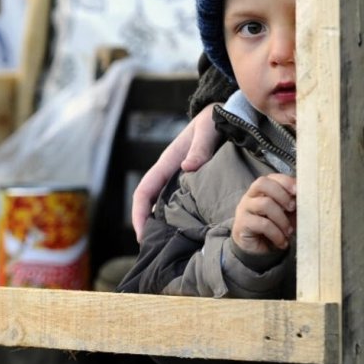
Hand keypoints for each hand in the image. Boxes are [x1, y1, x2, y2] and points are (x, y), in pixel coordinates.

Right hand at [131, 103, 220, 240]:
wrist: (224, 112)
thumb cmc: (214, 120)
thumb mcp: (208, 129)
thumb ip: (200, 147)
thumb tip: (187, 168)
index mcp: (168, 162)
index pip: (144, 190)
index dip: (138, 213)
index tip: (141, 234)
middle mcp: (170, 172)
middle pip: (149, 203)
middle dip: (146, 226)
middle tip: (152, 251)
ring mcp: (179, 177)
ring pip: (162, 205)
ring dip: (161, 225)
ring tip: (167, 248)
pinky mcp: (192, 181)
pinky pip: (179, 203)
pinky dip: (178, 219)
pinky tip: (189, 233)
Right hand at [232, 173, 295, 254]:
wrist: (257, 251)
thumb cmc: (274, 229)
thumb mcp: (287, 215)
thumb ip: (294, 204)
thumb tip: (308, 197)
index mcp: (261, 191)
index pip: (271, 177)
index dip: (285, 181)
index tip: (298, 191)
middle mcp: (250, 196)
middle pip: (262, 183)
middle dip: (282, 194)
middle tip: (293, 208)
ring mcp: (244, 209)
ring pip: (264, 204)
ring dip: (282, 219)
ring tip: (289, 231)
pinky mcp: (242, 224)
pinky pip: (262, 224)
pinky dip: (276, 234)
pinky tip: (282, 242)